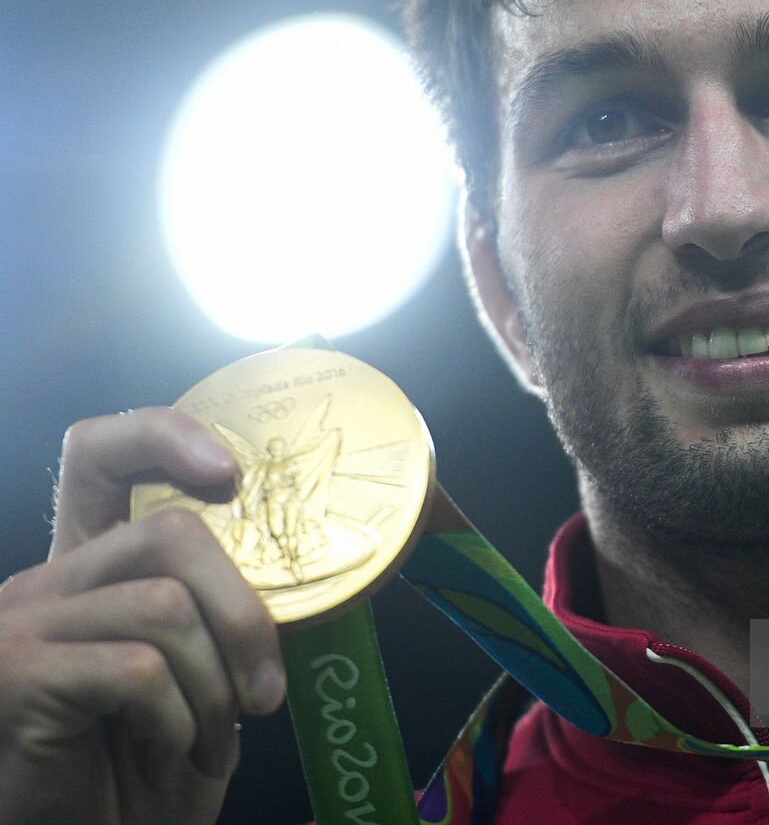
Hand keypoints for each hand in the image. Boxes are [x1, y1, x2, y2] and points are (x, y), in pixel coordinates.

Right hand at [0, 408, 285, 824]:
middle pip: (170, 532)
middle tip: (266, 694)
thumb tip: (298, 566)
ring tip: (212, 741)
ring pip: (166, 606)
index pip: (101, 454)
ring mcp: (16, 624)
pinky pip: (138, 668)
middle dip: (244, 616)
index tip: (232, 473)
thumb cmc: (139, 772)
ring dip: (215, 688)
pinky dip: (179, 720)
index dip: (165, 436)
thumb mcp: (196, 678)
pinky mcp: (13, 672)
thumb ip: (214, 611)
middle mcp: (42, 583)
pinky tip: (172, 754)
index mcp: (85, 572)